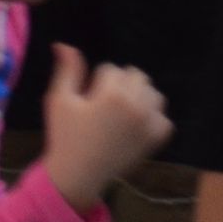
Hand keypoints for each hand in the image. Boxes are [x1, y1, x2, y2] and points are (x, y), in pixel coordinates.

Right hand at [39, 43, 170, 214]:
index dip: (95, 84)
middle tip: (103, 109)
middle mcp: (137, 105)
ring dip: (138, 99)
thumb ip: (67, 70)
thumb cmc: (65, 137)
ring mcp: (150, 123)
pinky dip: (151, 119)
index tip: (87, 104)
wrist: (77, 176)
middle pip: (135, 76)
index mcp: (113, 94)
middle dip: (119, 86)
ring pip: (152, 93)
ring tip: (119, 116)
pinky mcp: (157, 138)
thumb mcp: (59, 101)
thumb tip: (64, 44)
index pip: (109, 69)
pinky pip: (163, 117)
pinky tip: (132, 128)